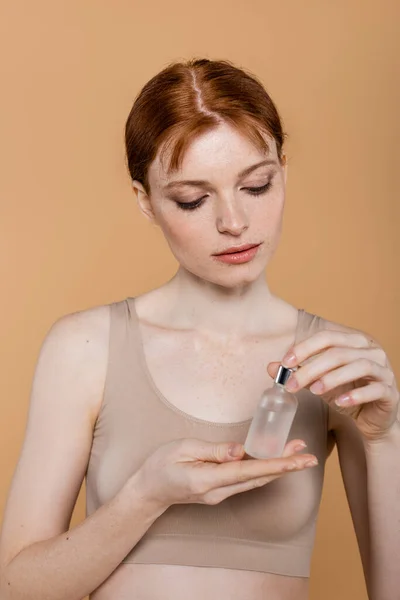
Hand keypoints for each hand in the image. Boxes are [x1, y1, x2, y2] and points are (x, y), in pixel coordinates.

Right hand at [135, 437, 317, 510]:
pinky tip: (274, 458)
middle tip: (308, 454)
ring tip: (297, 451)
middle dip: (286, 466)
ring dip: (278, 466)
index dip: (276, 464)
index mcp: (207, 480)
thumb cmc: (160, 466)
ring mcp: (220, 494)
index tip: (297, 459)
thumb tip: (240, 450)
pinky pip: (246, 480)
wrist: (148, 491)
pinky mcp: (220, 490)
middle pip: (259, 478)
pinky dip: (264, 469)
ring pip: (255, 480)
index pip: (248, 471)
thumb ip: (212, 450)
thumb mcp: (182, 449)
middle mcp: (218, 491)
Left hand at [267, 329, 398, 442]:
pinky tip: (339, 402)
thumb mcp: (319, 383)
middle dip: (311, 367)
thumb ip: (298, 372)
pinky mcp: (390, 391)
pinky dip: (355, 395)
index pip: (327, 338)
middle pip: (339, 352)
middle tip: (291, 383)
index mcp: (354, 342)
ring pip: (359, 366)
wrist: (373, 421)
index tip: (285, 362)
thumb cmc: (346, 395)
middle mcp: (372, 351)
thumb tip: (270, 366)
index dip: (305, 348)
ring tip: (314, 391)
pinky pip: (375, 389)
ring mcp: (384, 370)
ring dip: (332, 378)